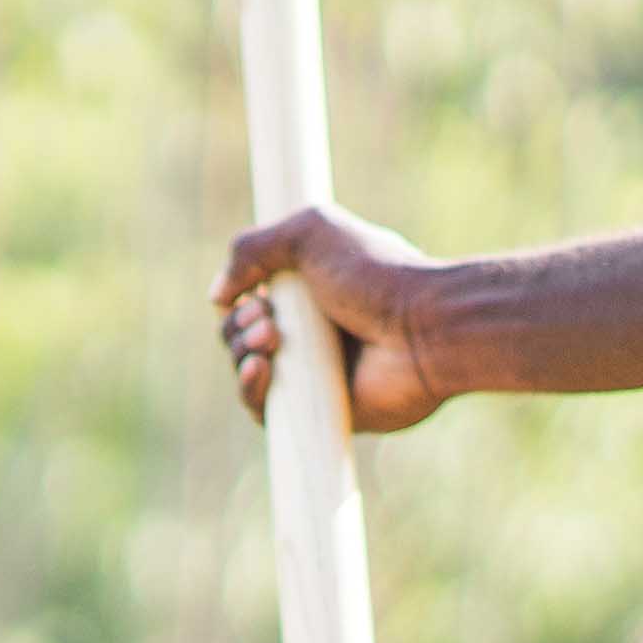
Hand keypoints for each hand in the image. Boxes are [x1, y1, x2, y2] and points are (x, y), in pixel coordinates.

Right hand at [216, 207, 460, 436]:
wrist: (423, 327)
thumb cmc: (374, 275)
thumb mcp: (310, 232)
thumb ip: (253, 248)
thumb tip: (218, 295)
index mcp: (311, 292)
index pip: (250, 300)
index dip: (240, 299)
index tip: (256, 294)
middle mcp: (312, 332)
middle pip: (241, 336)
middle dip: (239, 327)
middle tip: (270, 321)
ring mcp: (315, 373)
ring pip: (247, 372)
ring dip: (241, 353)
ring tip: (271, 340)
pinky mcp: (322, 410)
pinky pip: (266, 411)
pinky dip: (251, 392)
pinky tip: (259, 372)